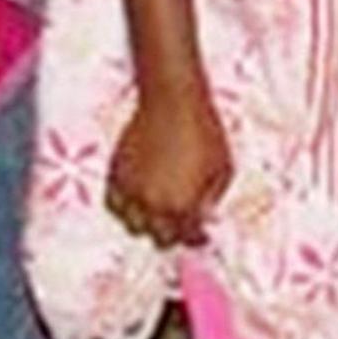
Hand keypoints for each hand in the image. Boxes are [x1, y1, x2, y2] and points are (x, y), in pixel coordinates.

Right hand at [108, 82, 231, 251]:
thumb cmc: (203, 130)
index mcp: (183, 205)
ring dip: (146, 223)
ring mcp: (131, 190)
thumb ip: (212, 199)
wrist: (173, 100)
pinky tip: (137, 200)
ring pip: (132, 225)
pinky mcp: (116, 174)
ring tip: (157, 213)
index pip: (187, 237)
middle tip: (181, 224)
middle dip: (172, 233)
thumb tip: (205, 216)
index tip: (201, 235)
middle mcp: (154, 204)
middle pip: (159, 238)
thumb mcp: (223, 168)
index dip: (197, 238)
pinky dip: (125, 208)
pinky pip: (114, 204)